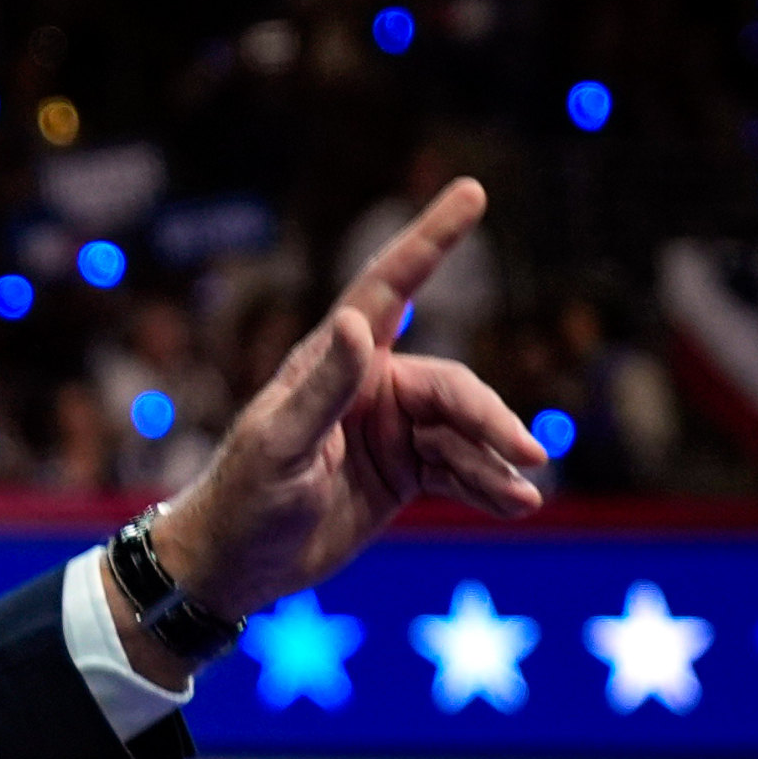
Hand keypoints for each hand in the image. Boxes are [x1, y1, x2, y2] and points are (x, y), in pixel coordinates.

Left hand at [130, 178, 547, 678]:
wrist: (230, 567)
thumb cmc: (240, 499)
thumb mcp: (278, 445)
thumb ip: (322, 387)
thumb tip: (356, 321)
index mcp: (333, 364)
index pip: (389, 288)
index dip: (430, 239)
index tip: (470, 190)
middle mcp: (369, 388)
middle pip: (452, 386)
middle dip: (491, 418)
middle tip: (527, 452)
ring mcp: (391, 430)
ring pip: (465, 431)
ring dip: (496, 460)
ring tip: (524, 494)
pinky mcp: (404, 474)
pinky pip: (461, 470)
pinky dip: (489, 485)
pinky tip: (516, 502)